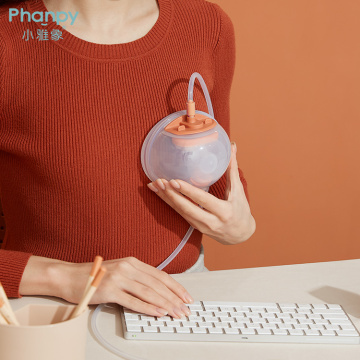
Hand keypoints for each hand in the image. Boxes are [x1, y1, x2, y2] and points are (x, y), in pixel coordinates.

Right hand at [20, 256, 193, 318]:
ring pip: (148, 292)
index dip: (175, 287)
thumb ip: (137, 278)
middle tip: (185, 309)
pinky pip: (133, 301)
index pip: (160, 275)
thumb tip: (157, 292)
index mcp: (133, 262)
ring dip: (165, 304)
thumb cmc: (95, 276)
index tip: (186, 297)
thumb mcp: (120, 271)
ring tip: (176, 313)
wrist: (70, 276)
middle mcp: (128, 267)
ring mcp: (119, 278)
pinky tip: (158, 313)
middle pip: (157, 284)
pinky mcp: (110, 290)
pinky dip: (148, 308)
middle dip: (174, 298)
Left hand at [147, 142, 255, 244]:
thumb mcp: (238, 191)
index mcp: (224, 211)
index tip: (174, 181)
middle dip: (171, 195)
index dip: (188, 191)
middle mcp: (211, 222)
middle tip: (158, 181)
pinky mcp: (195, 227)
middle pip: (187, 208)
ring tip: (154, 185)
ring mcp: (202, 226)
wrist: (241, 235)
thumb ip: (232, 168)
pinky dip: (169, 204)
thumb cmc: (241, 210)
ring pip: (180, 212)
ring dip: (166, 199)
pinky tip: (160, 194)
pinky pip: (180, 214)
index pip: (203, 200)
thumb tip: (233, 146)